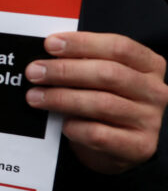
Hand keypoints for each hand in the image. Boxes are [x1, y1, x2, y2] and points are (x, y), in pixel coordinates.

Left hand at [26, 31, 167, 173]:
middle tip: (35, 72)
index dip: (83, 43)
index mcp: (150, 66)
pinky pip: (99, 134)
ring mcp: (149, 120)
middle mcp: (155, 91)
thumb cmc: (105, 102)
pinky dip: (75, 127)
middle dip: (65, 71)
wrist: (117, 146)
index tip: (50, 44)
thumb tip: (47, 54)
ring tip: (35, 96)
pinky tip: (62, 124)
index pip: (119, 47)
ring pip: (102, 103)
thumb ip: (83, 62)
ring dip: (62, 98)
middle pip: (108, 74)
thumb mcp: (100, 78)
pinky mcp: (139, 146)